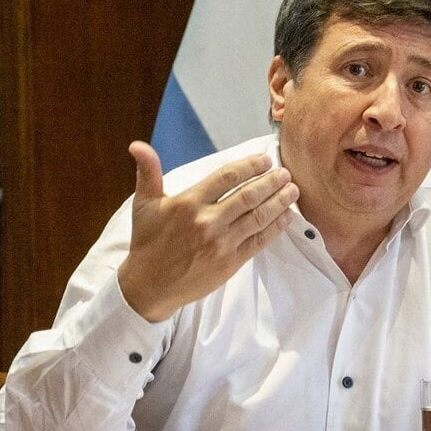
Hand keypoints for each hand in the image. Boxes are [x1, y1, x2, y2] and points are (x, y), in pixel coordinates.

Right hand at [117, 140, 298, 320]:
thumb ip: (148, 172)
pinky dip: (275, 227)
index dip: (250, 166)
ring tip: (292, 190)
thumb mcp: (144, 204)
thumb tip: (137, 145)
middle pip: (248, 196)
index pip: (227, 177)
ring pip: (258, 217)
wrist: (149, 286)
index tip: (265, 160)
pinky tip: (286, 216)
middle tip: (286, 173)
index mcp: (188, 203)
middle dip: (271, 182)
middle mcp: (207, 221)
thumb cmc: (147, 242)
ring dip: (279, 202)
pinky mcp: (231, 263)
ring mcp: (221, 243)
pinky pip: (259, 241)